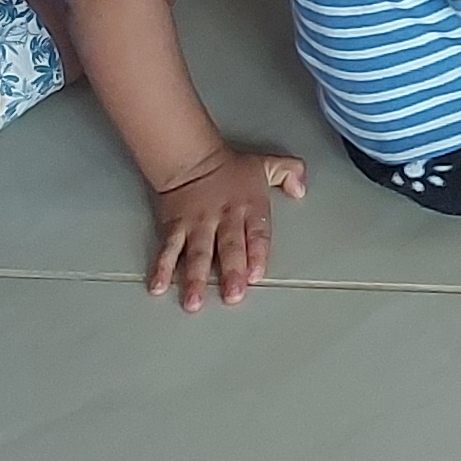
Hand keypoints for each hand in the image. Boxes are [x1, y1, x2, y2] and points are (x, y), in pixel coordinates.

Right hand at [145, 148, 303, 309]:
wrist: (192, 158)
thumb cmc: (230, 168)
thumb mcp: (267, 164)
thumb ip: (291, 173)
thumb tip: (301, 190)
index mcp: (249, 207)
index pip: (257, 234)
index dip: (257, 254)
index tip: (256, 275)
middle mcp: (224, 218)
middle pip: (229, 248)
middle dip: (231, 272)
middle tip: (232, 295)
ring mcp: (198, 225)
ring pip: (197, 253)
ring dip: (195, 278)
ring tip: (194, 301)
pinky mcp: (175, 227)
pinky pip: (168, 249)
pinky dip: (162, 268)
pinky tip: (158, 286)